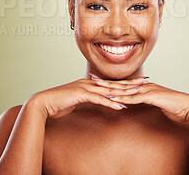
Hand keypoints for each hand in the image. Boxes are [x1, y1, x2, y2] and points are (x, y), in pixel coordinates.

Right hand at [27, 76, 146, 118]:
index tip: (137, 83)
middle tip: (144, 82)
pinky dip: (110, 103)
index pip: (110, 83)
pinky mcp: (81, 94)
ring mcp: (85, 87)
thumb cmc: (58, 103)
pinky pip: (99, 99)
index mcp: (89, 83)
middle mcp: (89, 83)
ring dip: (124, 92)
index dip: (124, 83)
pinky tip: (120, 106)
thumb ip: (86, 99)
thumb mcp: (76, 100)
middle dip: (129, 83)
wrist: (44, 103)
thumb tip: (94, 101)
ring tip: (137, 93)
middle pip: (113, 84)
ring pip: (108, 90)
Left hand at [92, 77, 188, 122]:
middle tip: (92, 79)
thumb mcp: (159, 104)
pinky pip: (134, 98)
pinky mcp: (151, 96)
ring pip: (125, 89)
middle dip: (106, 82)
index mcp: (146, 87)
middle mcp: (145, 86)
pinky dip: (122, 98)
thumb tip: (141, 105)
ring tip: (97, 87)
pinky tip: (112, 99)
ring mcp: (148, 90)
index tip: (100, 81)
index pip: (125, 84)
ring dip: (111, 88)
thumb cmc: (176, 107)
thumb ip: (149, 102)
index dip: (112, 83)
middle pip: (122, 84)